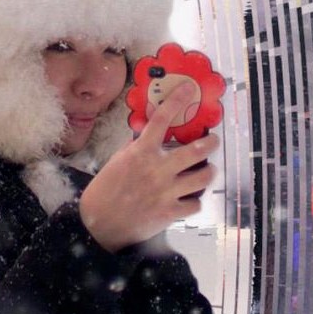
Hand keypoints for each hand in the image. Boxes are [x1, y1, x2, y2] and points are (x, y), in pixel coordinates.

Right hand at [78, 90, 219, 249]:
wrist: (99, 224)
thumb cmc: (106, 190)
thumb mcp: (118, 161)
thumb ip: (136, 147)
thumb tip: (146, 132)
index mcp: (141, 153)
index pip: (161, 120)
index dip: (177, 101)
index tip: (189, 89)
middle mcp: (157, 169)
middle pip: (196, 151)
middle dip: (210, 143)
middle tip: (213, 140)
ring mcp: (166, 192)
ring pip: (203, 177)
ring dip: (209, 171)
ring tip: (208, 169)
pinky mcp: (170, 213)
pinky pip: (195, 204)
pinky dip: (195, 200)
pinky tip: (192, 197)